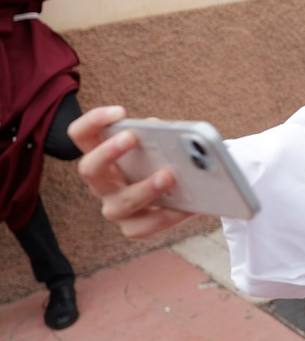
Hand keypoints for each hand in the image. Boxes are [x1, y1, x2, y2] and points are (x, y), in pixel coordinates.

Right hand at [72, 106, 194, 238]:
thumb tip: (167, 132)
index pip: (81, 134)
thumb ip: (161, 134)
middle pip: (88, 169)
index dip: (93, 121)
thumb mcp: (162, 143)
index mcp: (103, 155)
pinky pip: (146, 227)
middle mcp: (102, 182)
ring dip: (145, 188)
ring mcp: (115, 207)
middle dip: (108, 152)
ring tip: (169, 175)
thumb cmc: (166, 159)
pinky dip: (168, 215)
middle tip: (133, 137)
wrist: (183, 191)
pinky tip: (187, 206)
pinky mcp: (133, 228)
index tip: (119, 111)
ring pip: (120, 203)